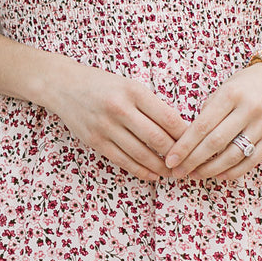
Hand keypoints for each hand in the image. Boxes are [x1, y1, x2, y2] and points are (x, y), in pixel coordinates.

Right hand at [48, 64, 190, 180]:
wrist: (64, 86)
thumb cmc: (104, 85)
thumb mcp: (130, 86)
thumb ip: (151, 106)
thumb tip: (180, 130)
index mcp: (134, 91)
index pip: (169, 118)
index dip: (186, 135)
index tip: (196, 144)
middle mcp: (120, 109)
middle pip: (157, 138)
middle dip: (176, 155)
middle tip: (189, 163)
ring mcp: (106, 126)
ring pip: (141, 154)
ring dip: (160, 167)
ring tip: (173, 172)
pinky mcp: (95, 141)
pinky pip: (123, 161)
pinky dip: (141, 171)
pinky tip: (153, 175)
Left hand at [162, 62, 261, 181]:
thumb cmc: (244, 84)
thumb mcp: (223, 89)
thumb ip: (208, 112)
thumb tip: (188, 140)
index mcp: (230, 95)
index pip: (202, 126)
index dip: (184, 146)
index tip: (171, 159)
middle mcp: (248, 109)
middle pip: (215, 143)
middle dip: (193, 161)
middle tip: (178, 172)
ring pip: (233, 155)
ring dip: (211, 169)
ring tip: (196, 175)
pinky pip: (252, 160)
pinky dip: (234, 171)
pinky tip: (219, 175)